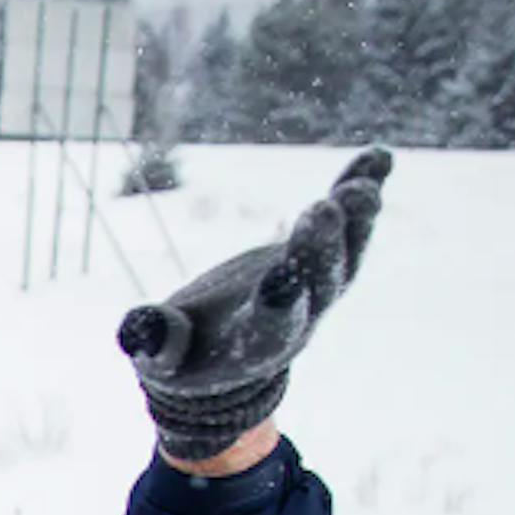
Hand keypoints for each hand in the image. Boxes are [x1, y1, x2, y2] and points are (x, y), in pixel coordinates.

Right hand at [116, 147, 389, 461]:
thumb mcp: (161, 357)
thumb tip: (136, 330)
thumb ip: (153, 341)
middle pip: (317, 280)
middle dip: (321, 246)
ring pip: (344, 253)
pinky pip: (348, 221)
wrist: (228, 357)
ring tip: (360, 187)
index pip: (272, 321)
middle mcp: (299, 312)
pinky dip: (362, 188)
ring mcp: (318, 284)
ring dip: (355, 219)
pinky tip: (378, 157)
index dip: (278, 301)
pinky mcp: (321, 254)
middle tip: (325, 210)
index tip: (283, 279)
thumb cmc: (185, 356)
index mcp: (256, 341)